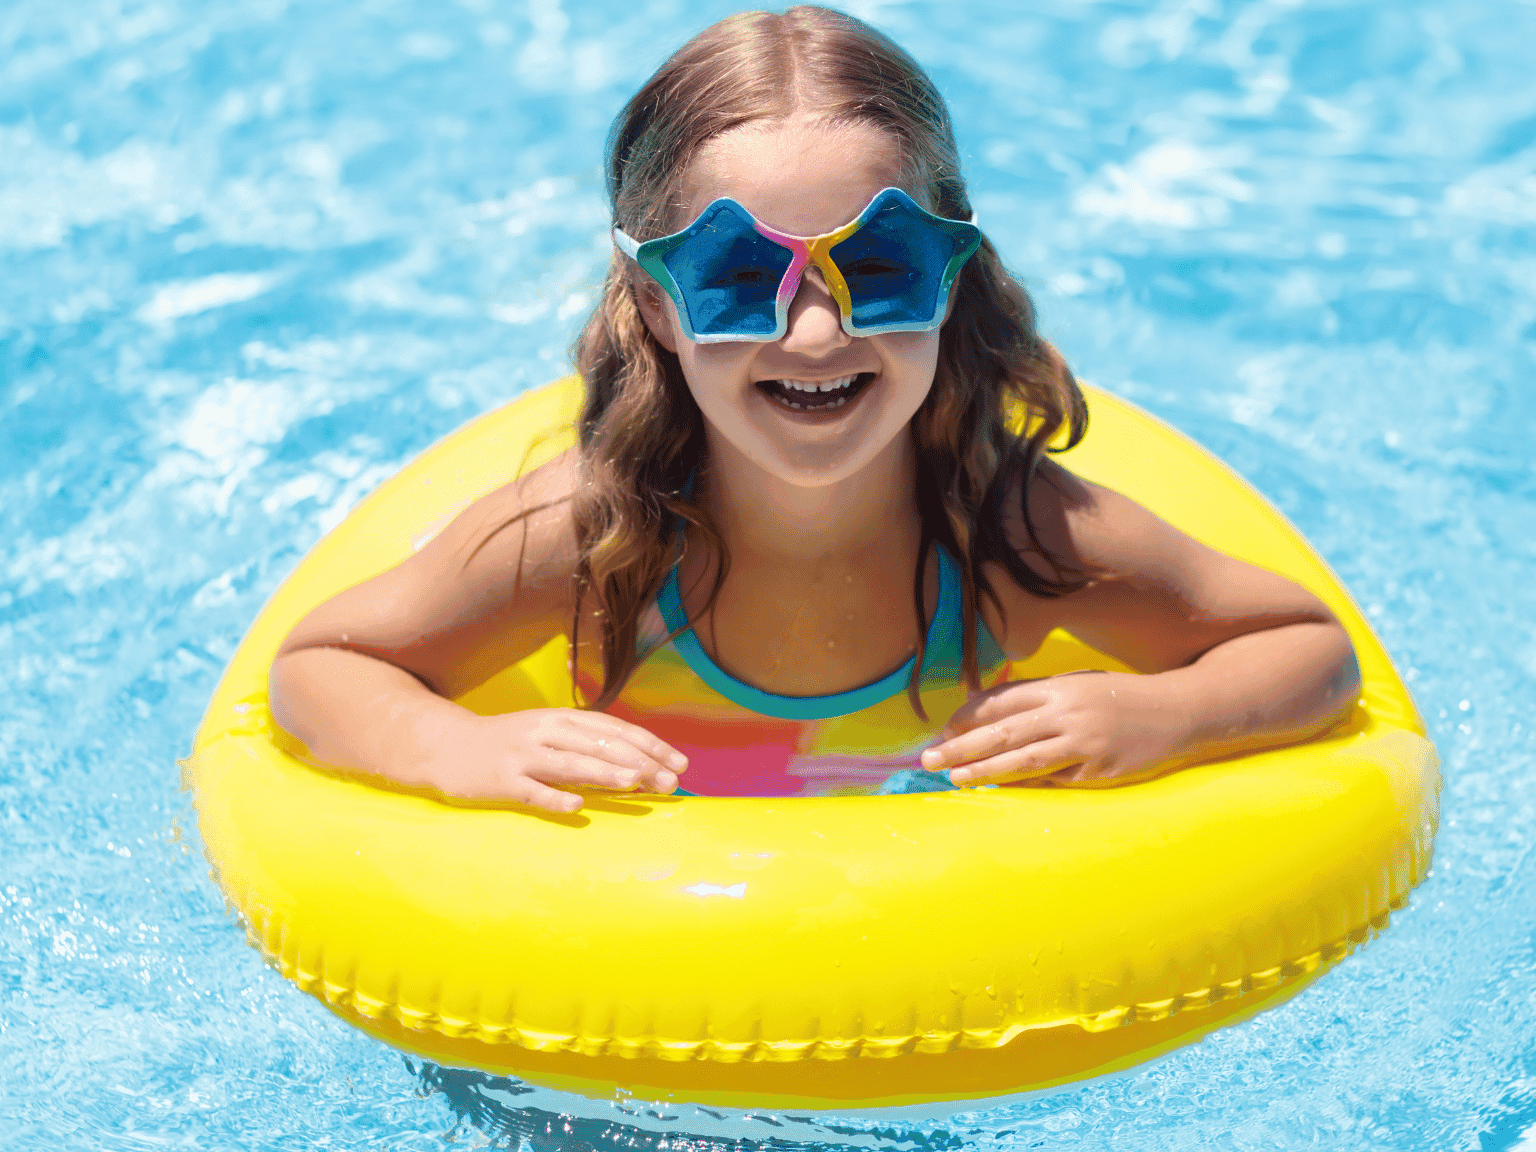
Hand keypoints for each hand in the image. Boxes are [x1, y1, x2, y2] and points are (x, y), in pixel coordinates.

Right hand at [421, 708, 687, 813]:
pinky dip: (554, 797)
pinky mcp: (500, 780)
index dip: (651, 745)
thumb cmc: (509, 743)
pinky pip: (531, 790)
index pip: (617, 730)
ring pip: (569, 763)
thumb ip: (588, 745)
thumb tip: (639, 764)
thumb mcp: (550, 734)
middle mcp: (547, 732)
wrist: (445, 745)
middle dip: (639, 762)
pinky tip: (576, 807)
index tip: (681, 763)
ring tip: (635, 783)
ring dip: (604, 772)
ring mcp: (522, 755)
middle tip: (670, 782)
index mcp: (563, 719)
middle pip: (600, 745)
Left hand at [919, 672, 1187, 787]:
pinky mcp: (1100, 769)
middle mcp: (1067, 711)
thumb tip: (992, 712)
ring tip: (955, 778)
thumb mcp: (1080, 685)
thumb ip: (1040, 697)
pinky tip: (1002, 791)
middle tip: (928, 759)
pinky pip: (1056, 780)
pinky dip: (1026, 786)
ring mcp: (1084, 741)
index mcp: (1058, 687)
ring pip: (1023, 758)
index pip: (1000, 700)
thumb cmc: (1123, 698)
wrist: (1182, 710)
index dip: (967, 717)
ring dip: (985, 770)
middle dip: (961, 745)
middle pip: (1002, 730)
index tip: (943, 731)